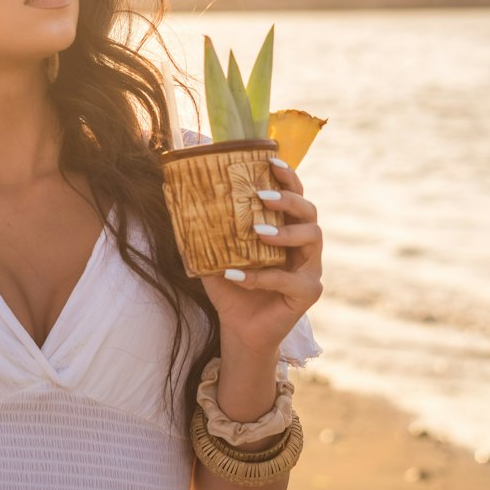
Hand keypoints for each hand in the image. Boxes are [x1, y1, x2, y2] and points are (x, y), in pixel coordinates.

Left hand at [199, 158, 323, 360]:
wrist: (239, 329)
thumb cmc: (231, 287)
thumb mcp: (214, 254)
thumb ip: (204, 231)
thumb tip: (177, 200)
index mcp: (287, 229)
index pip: (294, 195)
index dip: (288, 176)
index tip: (271, 160)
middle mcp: (304, 245)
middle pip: (310, 211)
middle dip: (289, 199)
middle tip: (262, 195)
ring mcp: (310, 269)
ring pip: (312, 237)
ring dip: (285, 232)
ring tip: (257, 232)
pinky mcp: (307, 293)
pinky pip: (289, 280)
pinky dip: (262, 276)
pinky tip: (236, 275)